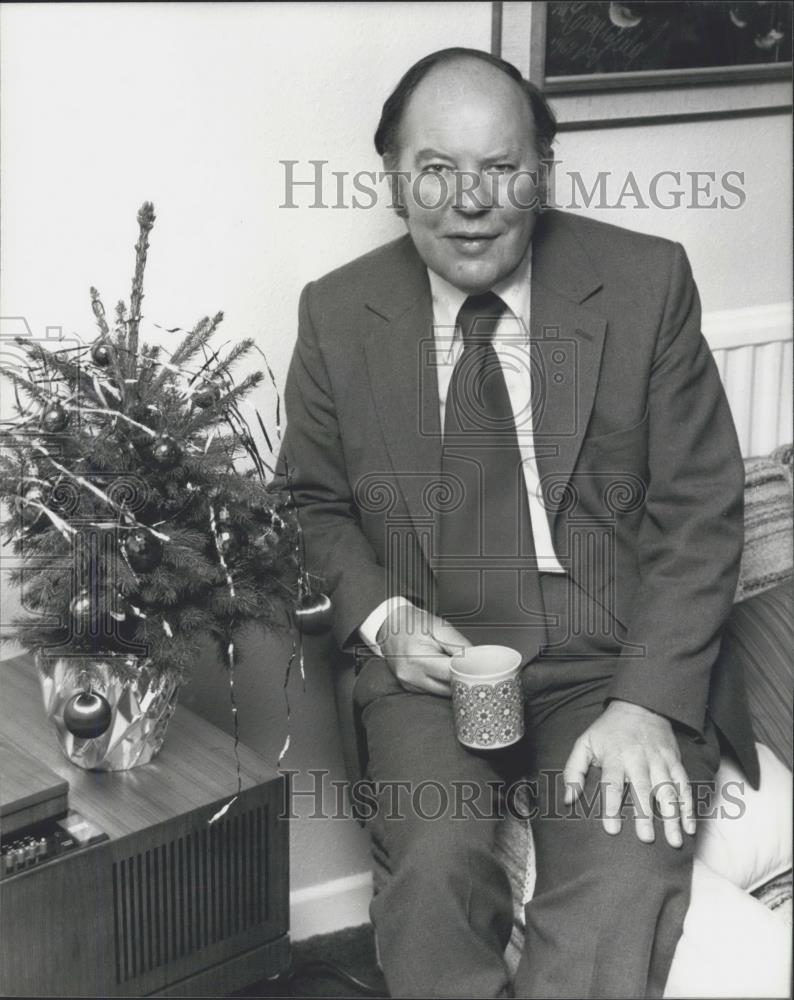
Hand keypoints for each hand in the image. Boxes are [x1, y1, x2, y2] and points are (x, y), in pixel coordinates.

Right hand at [377, 603, 469, 696]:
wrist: (389, 626)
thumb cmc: (413, 624)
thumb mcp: (438, 627)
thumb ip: (458, 644)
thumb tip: (475, 659)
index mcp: (418, 658)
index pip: (451, 674)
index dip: (468, 671)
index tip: (479, 667)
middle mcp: (411, 675)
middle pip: (448, 687)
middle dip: (463, 679)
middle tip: (474, 668)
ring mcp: (409, 684)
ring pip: (442, 692)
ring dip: (453, 683)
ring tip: (459, 668)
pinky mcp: (409, 687)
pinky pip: (433, 690)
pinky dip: (442, 683)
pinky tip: (445, 672)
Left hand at [563, 700, 694, 847]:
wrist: (640, 706)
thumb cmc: (608, 731)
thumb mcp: (584, 744)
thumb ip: (573, 772)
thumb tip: (568, 800)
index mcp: (614, 756)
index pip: (611, 783)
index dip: (611, 805)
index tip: (612, 829)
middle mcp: (638, 758)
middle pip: (642, 788)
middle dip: (645, 814)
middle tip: (646, 838)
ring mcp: (659, 760)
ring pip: (667, 790)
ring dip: (672, 816)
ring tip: (674, 841)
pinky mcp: (674, 762)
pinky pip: (684, 785)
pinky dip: (689, 806)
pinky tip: (690, 827)